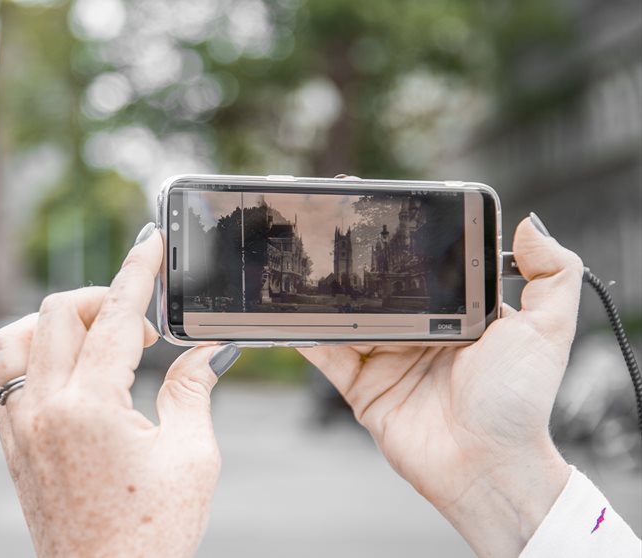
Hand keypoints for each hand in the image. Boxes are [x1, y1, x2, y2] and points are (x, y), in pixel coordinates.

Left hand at [0, 223, 240, 557]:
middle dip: (105, 299)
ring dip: (57, 322)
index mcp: (90, 408)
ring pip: (15, 337)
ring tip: (99, 342)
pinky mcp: (11, 446)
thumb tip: (206, 352)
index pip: (117, 317)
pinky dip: (30, 354)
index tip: (150, 243)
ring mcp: (18, 428)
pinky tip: (66, 370)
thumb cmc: (152, 535)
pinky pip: (2, 376)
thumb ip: (194, 392)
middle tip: (145, 323)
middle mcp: (42, 410)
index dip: (139, 272)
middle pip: (60, 313)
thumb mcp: (191, 459)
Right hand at [299, 215, 582, 557]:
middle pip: (381, 290)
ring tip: (307, 264)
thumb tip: (530, 224)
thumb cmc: (519, 403)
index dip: (407, 243)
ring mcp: (388, 360)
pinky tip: (292, 311)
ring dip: (328, 294)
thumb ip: (552, 273)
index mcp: (460, 315)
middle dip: (357, 265)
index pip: (428, 268)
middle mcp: (421, 334)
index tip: (387, 212)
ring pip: (350, 317)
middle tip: (334, 231)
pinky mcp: (362, 387)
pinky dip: (307, 334)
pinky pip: (328, 354)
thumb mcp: (547, 330)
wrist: (485, 467)